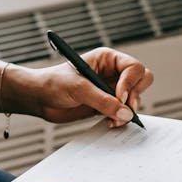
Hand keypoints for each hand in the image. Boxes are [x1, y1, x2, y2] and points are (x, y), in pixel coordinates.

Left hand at [29, 47, 153, 127]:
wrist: (39, 98)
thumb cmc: (53, 83)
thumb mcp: (78, 89)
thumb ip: (102, 100)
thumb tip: (126, 112)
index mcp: (107, 59)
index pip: (133, 67)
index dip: (130, 83)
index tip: (120, 98)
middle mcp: (112, 72)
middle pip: (142, 80)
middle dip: (136, 96)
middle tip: (124, 108)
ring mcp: (111, 89)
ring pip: (135, 98)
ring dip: (128, 111)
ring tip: (112, 119)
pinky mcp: (107, 105)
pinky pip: (124, 112)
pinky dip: (121, 119)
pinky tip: (109, 122)